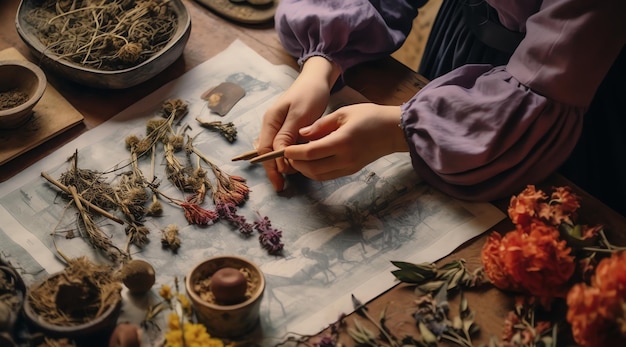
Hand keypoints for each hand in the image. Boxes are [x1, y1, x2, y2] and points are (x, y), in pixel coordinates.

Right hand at [258, 56, 340, 190]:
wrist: (317, 80)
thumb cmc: (309, 94)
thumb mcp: (299, 114)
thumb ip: (288, 134)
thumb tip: (279, 155)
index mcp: (270, 121)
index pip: (264, 149)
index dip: (270, 167)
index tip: (279, 182)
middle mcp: (271, 125)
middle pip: (267, 153)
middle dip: (274, 170)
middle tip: (283, 185)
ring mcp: (278, 127)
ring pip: (275, 152)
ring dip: (283, 164)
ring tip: (295, 175)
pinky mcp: (288, 129)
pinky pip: (284, 147)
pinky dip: (290, 157)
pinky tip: (298, 164)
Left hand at [284, 103, 407, 179]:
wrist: (393, 131)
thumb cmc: (369, 117)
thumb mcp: (343, 113)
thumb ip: (321, 125)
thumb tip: (301, 134)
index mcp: (342, 141)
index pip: (311, 152)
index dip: (294, 153)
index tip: (284, 148)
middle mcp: (345, 158)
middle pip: (312, 168)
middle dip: (295, 163)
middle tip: (287, 154)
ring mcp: (348, 167)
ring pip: (318, 175)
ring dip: (303, 169)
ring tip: (296, 158)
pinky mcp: (351, 171)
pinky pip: (327, 176)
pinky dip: (314, 171)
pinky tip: (309, 161)